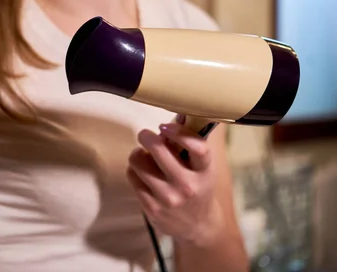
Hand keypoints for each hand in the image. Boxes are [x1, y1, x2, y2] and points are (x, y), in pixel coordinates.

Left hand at [127, 119, 224, 245]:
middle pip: (158, 151)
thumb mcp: (202, 166)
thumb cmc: (198, 185)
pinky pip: (132, 176)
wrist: (198, 225)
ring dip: (138, 154)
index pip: (196, 147)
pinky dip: (134, 170)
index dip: (179, 132)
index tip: (164, 126)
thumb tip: (180, 111)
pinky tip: (142, 172)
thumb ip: (190, 141)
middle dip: (147, 137)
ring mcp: (168, 199)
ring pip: (138, 162)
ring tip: (143, 155)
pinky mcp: (152, 208)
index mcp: (204, 171)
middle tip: (145, 135)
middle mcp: (188, 186)